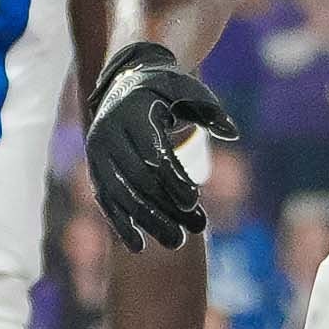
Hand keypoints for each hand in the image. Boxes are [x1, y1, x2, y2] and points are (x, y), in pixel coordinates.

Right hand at [82, 36, 236, 253]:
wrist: (127, 82)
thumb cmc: (167, 89)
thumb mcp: (191, 91)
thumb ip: (210, 111)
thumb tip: (233, 133)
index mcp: (131, 112)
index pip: (152, 153)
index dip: (173, 179)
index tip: (194, 201)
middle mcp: (108, 133)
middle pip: (137, 179)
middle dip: (166, 207)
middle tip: (196, 230)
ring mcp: (97, 154)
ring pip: (120, 195)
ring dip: (148, 222)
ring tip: (177, 242)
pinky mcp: (95, 169)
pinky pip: (106, 201)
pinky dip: (121, 224)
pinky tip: (139, 246)